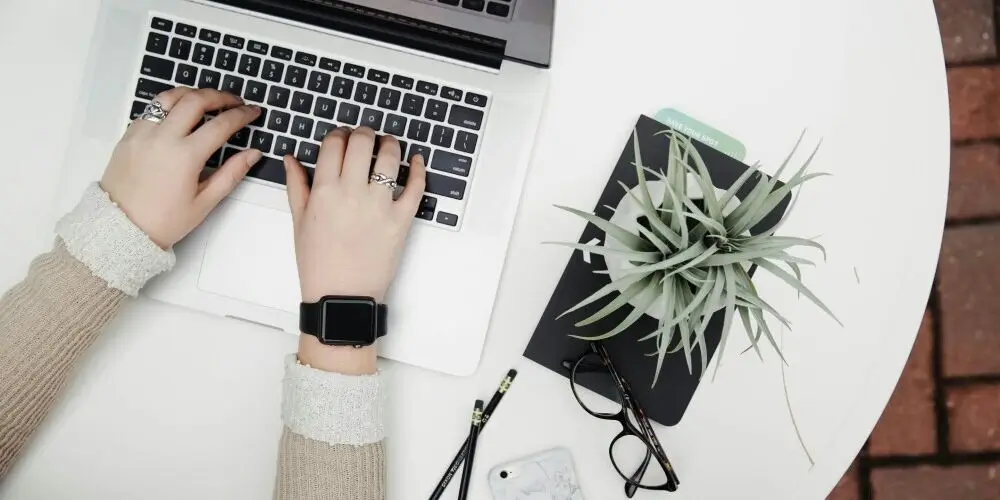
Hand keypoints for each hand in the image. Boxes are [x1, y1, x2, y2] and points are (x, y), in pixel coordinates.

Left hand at [101, 88, 262, 247]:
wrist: (120, 228)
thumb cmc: (162, 221)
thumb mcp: (204, 202)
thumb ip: (231, 174)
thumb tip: (252, 154)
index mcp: (185, 156)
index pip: (221, 124)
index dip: (242, 115)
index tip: (252, 112)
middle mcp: (162, 138)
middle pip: (196, 100)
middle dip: (220, 96)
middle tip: (234, 101)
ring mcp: (142, 133)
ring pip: (170, 97)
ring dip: (192, 93)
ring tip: (206, 99)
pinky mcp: (129, 135)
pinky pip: (151, 109)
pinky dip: (169, 105)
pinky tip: (179, 114)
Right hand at [284, 127, 425, 303]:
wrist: (341, 296)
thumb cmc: (318, 263)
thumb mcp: (299, 222)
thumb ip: (296, 185)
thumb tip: (292, 158)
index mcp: (324, 191)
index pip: (334, 144)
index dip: (339, 134)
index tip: (342, 137)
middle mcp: (352, 193)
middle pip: (362, 143)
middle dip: (364, 133)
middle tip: (366, 136)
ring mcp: (379, 206)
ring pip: (390, 158)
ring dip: (391, 144)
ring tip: (389, 145)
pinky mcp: (401, 220)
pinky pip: (416, 187)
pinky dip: (419, 169)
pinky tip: (416, 161)